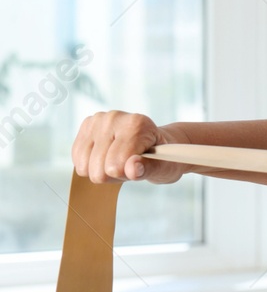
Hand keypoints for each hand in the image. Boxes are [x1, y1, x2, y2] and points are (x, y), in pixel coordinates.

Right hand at [72, 111, 189, 183]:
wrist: (154, 145)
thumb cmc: (161, 158)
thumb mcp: (164, 167)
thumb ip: (149, 169)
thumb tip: (131, 168)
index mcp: (137, 124)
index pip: (116, 164)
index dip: (128, 174)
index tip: (140, 165)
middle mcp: (114, 117)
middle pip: (99, 169)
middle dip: (115, 174)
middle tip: (130, 164)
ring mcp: (97, 120)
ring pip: (85, 167)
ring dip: (102, 171)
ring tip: (119, 161)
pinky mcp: (85, 126)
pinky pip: (77, 160)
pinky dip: (90, 166)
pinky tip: (106, 158)